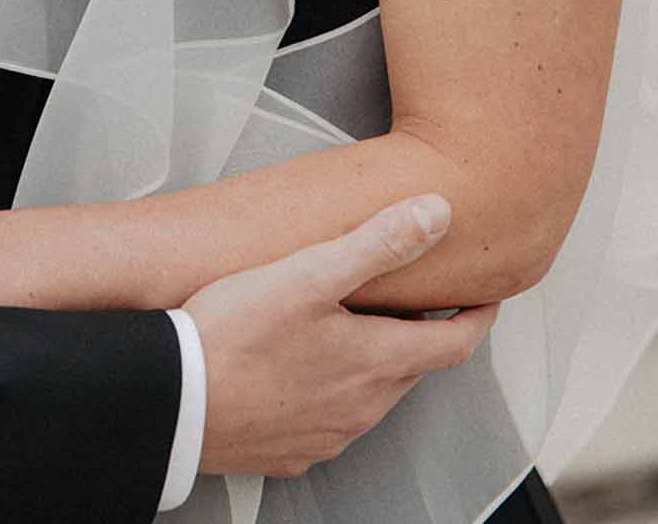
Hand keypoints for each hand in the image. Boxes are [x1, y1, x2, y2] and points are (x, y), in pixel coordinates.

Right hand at [189, 196, 497, 478]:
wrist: (176, 400)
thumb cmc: (234, 336)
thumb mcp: (310, 273)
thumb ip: (377, 242)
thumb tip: (436, 213)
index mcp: (376, 361)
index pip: (454, 344)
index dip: (476, 317)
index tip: (485, 298)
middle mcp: (362, 407)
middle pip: (412, 368)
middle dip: (419, 333)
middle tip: (413, 299)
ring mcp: (328, 434)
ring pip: (372, 395)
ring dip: (375, 362)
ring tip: (353, 327)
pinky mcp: (293, 449)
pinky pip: (331, 420)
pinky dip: (334, 391)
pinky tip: (305, 367)